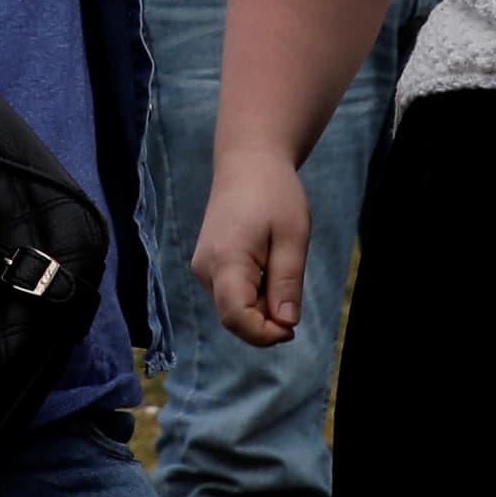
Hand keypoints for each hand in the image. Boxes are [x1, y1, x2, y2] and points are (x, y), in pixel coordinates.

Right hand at [192, 149, 311, 344]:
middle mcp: (205, 267)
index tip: (292, 327)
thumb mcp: (293, 237)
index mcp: (226, 259)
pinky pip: (228, 295)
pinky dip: (251, 295)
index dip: (265, 334)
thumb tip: (286, 324)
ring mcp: (202, 266)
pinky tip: (266, 267)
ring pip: (231, 309)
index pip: (237, 318)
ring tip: (278, 269)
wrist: (248, 162)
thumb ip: (287, 282)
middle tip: (291, 295)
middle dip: (265, 321)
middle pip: (233, 318)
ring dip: (259, 307)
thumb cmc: (275, 193)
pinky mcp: (206, 264)